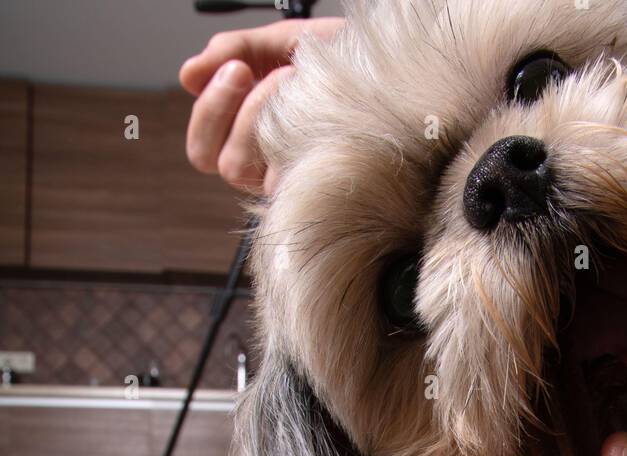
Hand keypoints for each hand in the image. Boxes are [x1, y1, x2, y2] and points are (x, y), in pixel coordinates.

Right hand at [179, 17, 344, 191]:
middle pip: (208, 159)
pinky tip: (311, 111)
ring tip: (290, 81)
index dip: (209, 107)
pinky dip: (288, 137)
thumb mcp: (281, 43)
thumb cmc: (338, 64)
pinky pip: (279, 175)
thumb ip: (233, 51)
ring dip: (256, 115)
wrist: (387, 76)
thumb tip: (186, 75)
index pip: (201, 146)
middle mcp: (259, 167)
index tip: (236, 67)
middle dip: (220, 109)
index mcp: (244, 137)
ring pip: (237, 167)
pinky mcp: (307, 189)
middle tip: (245, 72)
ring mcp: (281, 181)